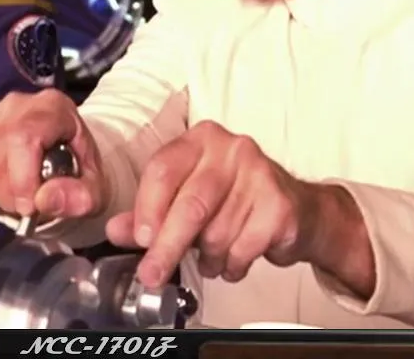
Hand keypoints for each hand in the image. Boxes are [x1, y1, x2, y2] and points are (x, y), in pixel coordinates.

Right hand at [0, 88, 106, 219]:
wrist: (67, 152)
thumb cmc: (81, 169)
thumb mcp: (96, 187)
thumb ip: (80, 197)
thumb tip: (45, 200)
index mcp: (52, 108)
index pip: (23, 138)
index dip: (21, 180)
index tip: (31, 207)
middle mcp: (16, 104)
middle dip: (9, 196)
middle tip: (28, 207)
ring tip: (21, 191)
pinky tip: (5, 181)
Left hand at [105, 121, 313, 287]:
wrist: (298, 210)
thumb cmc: (234, 201)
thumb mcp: (185, 200)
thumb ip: (149, 214)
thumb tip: (116, 230)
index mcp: (200, 139)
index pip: (163, 169)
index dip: (147, 209)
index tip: (141, 240)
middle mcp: (231, 149)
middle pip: (190, 205)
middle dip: (168, 247)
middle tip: (152, 274)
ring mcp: (260, 173)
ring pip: (216, 233)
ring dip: (207, 259)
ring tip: (211, 257)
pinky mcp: (281, 204)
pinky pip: (243, 248)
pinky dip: (232, 265)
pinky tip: (234, 259)